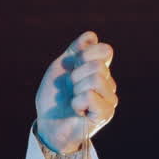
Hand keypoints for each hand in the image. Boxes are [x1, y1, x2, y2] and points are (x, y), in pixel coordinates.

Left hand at [35, 31, 117, 153]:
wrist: (48, 123)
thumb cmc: (54, 97)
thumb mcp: (61, 67)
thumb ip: (75, 50)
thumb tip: (92, 36)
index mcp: (100, 70)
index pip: (105, 50)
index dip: (85, 55)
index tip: (72, 68)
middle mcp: (108, 84)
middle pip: (98, 65)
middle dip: (76, 75)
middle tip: (71, 89)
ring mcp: (110, 99)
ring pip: (96, 79)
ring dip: (76, 90)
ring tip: (74, 101)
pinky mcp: (106, 114)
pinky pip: (91, 96)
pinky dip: (77, 103)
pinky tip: (77, 111)